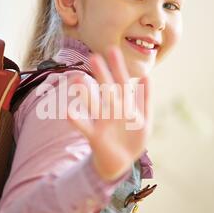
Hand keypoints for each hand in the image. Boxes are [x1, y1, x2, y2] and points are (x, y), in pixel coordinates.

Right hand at [67, 45, 151, 180]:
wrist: (121, 162)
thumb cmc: (133, 139)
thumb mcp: (144, 119)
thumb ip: (144, 99)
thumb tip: (146, 76)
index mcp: (125, 105)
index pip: (122, 82)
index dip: (118, 67)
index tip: (112, 50)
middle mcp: (112, 110)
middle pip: (107, 90)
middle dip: (101, 74)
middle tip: (93, 56)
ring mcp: (103, 123)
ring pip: (94, 105)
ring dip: (86, 94)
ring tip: (78, 79)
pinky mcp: (96, 137)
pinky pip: (85, 127)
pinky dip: (77, 120)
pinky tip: (67, 111)